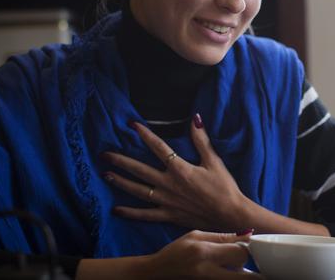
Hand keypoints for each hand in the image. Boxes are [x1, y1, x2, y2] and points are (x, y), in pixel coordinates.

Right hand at [76, 230, 261, 279]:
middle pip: (244, 275)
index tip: (255, 246)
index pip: (240, 252)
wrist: (155, 273)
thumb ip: (222, 237)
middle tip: (253, 262)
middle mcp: (207, 271)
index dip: (251, 249)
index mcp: (205, 252)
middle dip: (252, 269)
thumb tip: (248, 235)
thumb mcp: (196, 235)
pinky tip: (232, 270)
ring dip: (244, 274)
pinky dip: (234, 276)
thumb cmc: (176, 252)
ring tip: (241, 265)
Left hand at [102, 116, 251, 231]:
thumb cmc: (224, 187)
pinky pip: (145, 214)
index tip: (131, 125)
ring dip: (121, 182)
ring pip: (138, 190)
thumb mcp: (214, 161)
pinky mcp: (168, 215)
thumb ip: (201, 140)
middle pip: (140, 170)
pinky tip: (117, 210)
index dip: (144, 134)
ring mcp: (166, 201)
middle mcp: (169, 184)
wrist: (229, 214)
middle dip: (121, 161)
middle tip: (104, 155)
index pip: (158, 147)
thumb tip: (195, 118)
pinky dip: (130, 213)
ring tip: (106, 175)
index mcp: (180, 168)